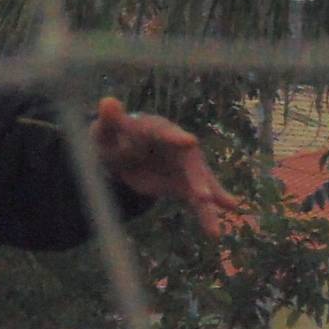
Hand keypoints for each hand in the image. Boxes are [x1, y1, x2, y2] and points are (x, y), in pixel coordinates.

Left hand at [90, 96, 240, 236]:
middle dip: (198, 179)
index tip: (189, 142)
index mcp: (158, 130)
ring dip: (210, 201)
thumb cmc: (114, 137)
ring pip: (201, 184)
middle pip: (191, 163)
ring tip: (222, 218)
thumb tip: (108, 102)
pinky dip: (208, 212)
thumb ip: (110, 120)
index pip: (166, 133)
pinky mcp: (183, 185)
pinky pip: (198, 200)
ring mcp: (184, 167)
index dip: (176, 138)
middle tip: (203, 196)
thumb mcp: (106, 131)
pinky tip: (220, 225)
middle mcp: (178, 147)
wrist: (122, 152)